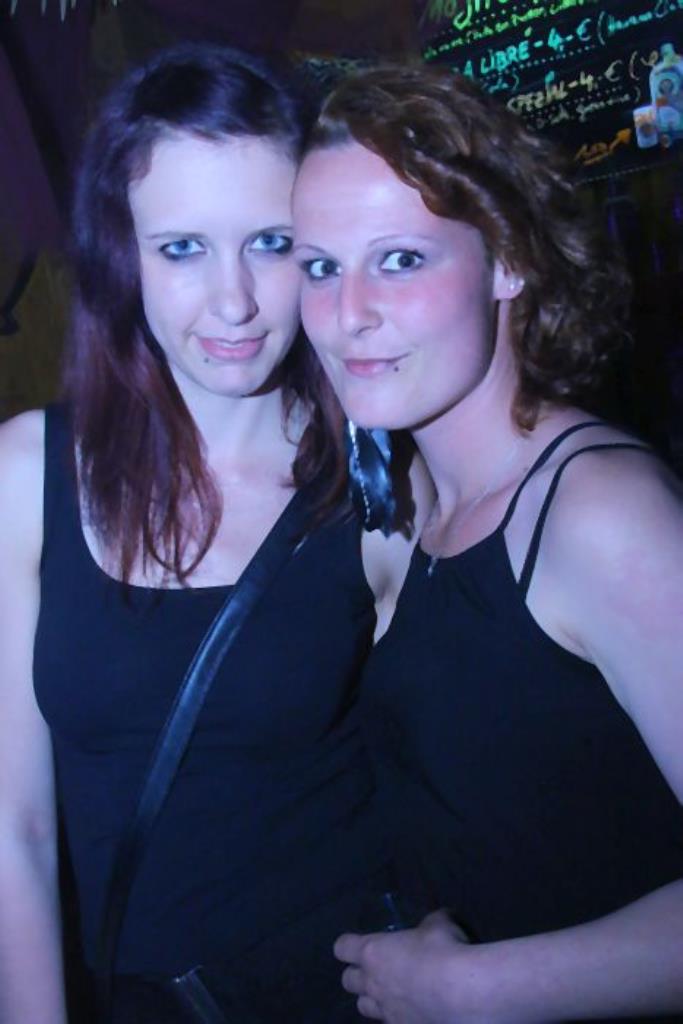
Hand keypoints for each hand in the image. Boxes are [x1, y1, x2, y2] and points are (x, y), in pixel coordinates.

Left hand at [334, 909, 469, 1022]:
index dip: (349, 945)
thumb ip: (428, 924)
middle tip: (378, 970)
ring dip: (374, 1000)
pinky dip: (399, 1017)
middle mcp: (373, 984)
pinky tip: (415, 1011)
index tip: (361, 944)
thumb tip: (433, 924)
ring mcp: (386, 1012)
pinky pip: (390, 1023)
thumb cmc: (443, 949)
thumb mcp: (438, 924)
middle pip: (348, 981)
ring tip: (393, 994)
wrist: (463, 994)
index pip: (342, 948)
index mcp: (374, 953)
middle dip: (359, 975)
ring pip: (364, 1008)